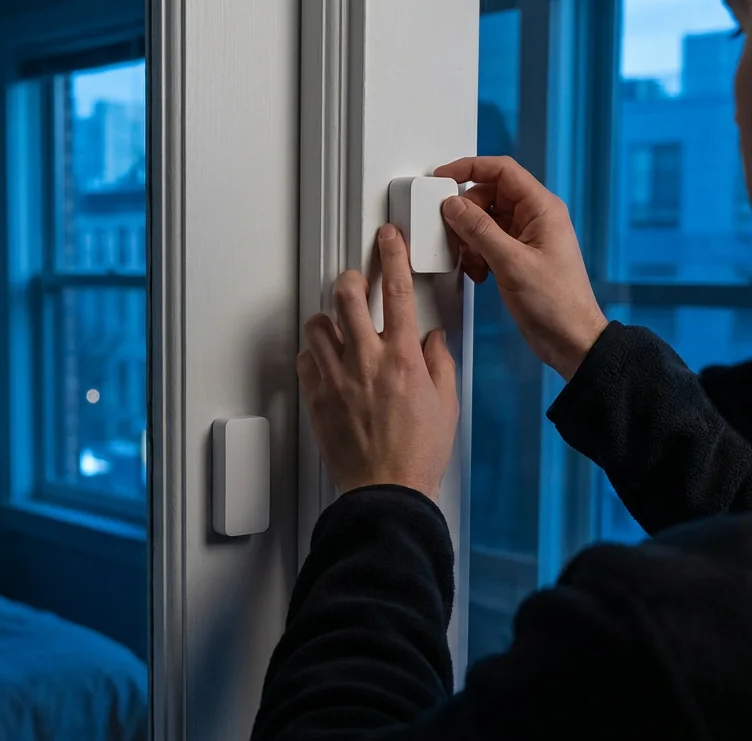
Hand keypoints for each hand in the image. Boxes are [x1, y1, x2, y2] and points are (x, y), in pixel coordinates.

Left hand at [296, 224, 458, 500]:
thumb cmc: (417, 454)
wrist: (386, 490)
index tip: (388, 240)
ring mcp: (337, 379)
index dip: (392, 257)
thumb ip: (440, 363)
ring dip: (327, 319)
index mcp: (403, 358)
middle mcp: (367, 361)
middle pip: (347, 297)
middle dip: (350, 281)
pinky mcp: (317, 398)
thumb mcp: (446, 403)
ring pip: (318, 326)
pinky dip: (313, 355)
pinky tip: (324, 361)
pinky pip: (305, 360)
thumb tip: (434, 339)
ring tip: (336, 326)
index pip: (398, 292)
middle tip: (355, 283)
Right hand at [435, 156, 607, 380]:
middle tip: (453, 233)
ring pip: (484, 222)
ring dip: (470, 240)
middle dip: (466, 215)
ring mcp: (525, 238)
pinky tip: (480, 273)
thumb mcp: (511, 263)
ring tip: (472, 261)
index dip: (470, 168)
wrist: (570, 340)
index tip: (443, 176)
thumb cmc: (557, 303)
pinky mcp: (517, 257)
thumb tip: (453, 205)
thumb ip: (479, 230)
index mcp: (542, 208)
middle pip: (488, 196)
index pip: (502, 171)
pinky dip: (476, 255)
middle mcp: (534, 218)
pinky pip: (487, 243)